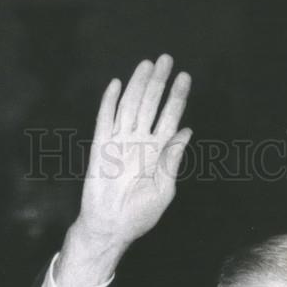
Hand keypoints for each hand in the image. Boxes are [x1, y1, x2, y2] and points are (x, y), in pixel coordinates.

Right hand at [56, 54, 191, 286]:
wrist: (111, 227)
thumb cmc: (140, 214)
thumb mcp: (164, 189)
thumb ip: (172, 160)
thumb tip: (186, 131)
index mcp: (158, 153)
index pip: (170, 118)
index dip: (177, 98)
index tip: (185, 77)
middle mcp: (140, 143)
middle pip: (150, 105)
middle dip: (159, 83)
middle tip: (167, 59)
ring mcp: (120, 142)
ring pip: (130, 106)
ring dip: (138, 85)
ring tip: (147, 64)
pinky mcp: (101, 146)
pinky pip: (105, 119)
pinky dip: (110, 101)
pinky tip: (117, 84)